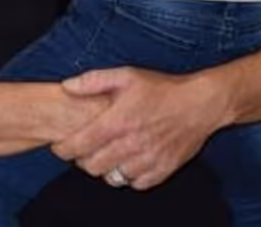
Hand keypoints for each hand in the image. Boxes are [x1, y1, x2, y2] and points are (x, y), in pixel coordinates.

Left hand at [50, 67, 230, 189]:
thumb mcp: (126, 76)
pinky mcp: (163, 169)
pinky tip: (127, 162)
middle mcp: (131, 144)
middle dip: (81, 160)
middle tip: (84, 150)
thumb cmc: (162, 89)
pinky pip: (136, 184)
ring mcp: (148, 159)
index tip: (60, 146)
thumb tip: (66, 86)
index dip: (63, 149)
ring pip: (113, 178)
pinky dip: (128, 177)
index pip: (79, 145)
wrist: (201, 104)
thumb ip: (93, 81)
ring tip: (105, 156)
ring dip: (105, 169)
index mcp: (118, 122)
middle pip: (92, 166)